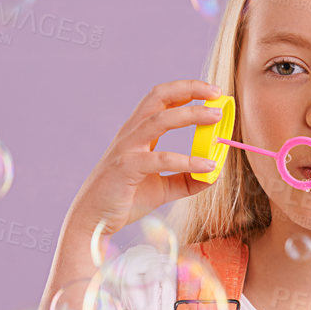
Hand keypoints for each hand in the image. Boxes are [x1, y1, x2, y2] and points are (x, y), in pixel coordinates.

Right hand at [65, 79, 225, 237]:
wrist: (93, 220)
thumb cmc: (125, 199)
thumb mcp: (162, 188)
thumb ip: (186, 179)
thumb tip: (213, 175)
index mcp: (139, 133)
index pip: (162, 100)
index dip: (186, 90)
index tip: (212, 91)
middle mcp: (132, 134)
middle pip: (158, 98)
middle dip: (188, 89)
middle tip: (216, 93)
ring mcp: (127, 148)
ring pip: (159, 120)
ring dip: (190, 114)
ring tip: (215, 116)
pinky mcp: (126, 167)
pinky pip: (161, 159)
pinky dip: (187, 160)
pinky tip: (207, 166)